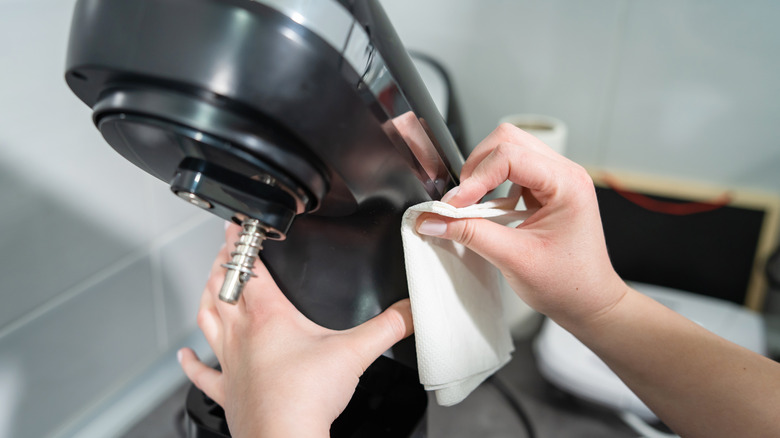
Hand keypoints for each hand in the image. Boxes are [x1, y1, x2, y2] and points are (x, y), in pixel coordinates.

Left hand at [178, 224, 413, 436]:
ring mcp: (230, 362)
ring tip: (209, 284)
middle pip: (222, 288)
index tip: (238, 227)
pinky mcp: (227, 390)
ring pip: (207, 320)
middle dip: (222, 264)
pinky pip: (202, 373)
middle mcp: (242, 334)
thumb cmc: (307, 398)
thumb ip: (389, 326)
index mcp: (268, 317)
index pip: (249, 268)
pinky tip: (185, 355)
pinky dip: (190, 362)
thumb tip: (411, 310)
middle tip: (225, 250)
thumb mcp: (356, 353)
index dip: (243, 244)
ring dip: (206, 298)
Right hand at [417, 123, 627, 328]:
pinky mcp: (546, 189)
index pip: (509, 156)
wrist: (589, 302)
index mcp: (566, 183)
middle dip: (477, 167)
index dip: (476, 178)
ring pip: (508, 150)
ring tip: (474, 206)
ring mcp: (556, 179)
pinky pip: (512, 170)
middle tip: (462, 201)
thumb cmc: (568, 284)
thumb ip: (470, 234)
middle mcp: (564, 173)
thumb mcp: (513, 259)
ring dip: (484, 174)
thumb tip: (433, 219)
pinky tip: (489, 210)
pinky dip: (492, 184)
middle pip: (508, 141)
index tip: (455, 205)